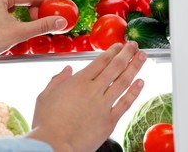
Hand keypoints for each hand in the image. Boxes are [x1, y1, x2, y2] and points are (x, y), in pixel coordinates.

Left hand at [0, 0, 66, 80]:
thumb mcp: (19, 33)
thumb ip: (41, 26)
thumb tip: (60, 21)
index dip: (44, 2)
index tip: (55, 7)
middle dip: (32, 5)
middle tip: (40, 18)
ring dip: (22, 5)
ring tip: (28, 18)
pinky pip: (3, 4)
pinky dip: (12, 9)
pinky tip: (14, 19)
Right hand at [27, 41, 145, 151]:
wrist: (55, 144)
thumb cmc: (46, 122)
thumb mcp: (45, 96)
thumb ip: (57, 80)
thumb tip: (67, 69)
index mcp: (77, 82)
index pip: (100, 62)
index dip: (111, 51)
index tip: (118, 45)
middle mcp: (93, 90)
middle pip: (115, 67)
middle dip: (126, 54)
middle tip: (134, 45)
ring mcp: (103, 105)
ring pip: (123, 82)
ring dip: (134, 67)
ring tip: (142, 57)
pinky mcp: (109, 120)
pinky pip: (125, 103)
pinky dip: (134, 92)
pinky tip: (141, 83)